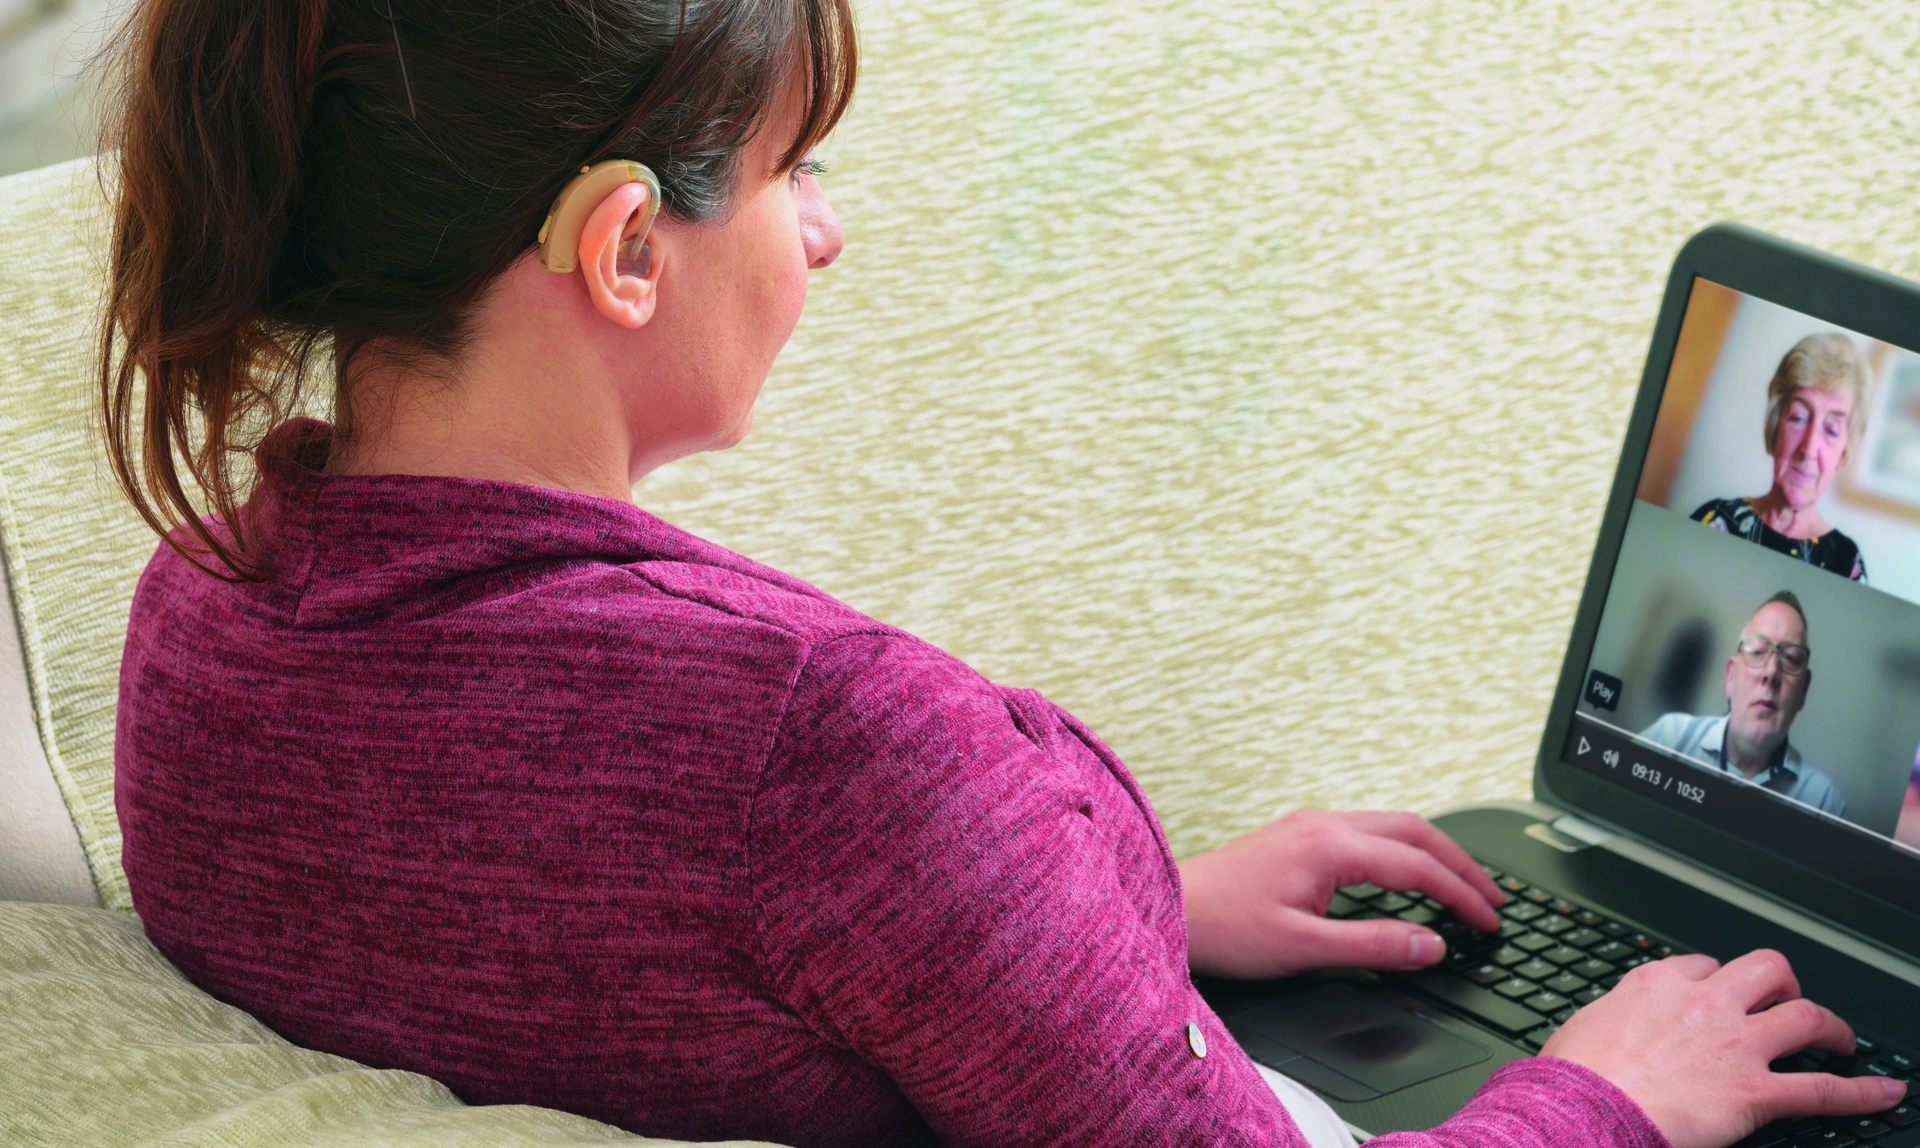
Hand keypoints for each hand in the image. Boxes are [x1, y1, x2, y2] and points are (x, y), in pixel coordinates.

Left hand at [1178, 810, 1503, 978]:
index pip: (1418, 867)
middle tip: (1492, 899)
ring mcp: (1310, 826)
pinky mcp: (1298, 835)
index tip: (1489, 923)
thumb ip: (1374, 944)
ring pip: (1392, 826)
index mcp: (1331, 847)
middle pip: (1415, 831)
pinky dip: (1403, 850)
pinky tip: (1407, 873)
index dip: (1461, 896)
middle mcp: (1323, 825)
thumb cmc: (1225, 928)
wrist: (1172, 908)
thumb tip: (1431, 944)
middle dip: (1460, 864)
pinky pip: (1368, 831)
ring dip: (1433, 852)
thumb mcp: (1304, 947)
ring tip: (1463, 885)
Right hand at [1542, 950, 1903, 1147]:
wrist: (1584, 1108)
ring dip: (1830, 1025)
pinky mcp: (1756, 1092)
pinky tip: (1887, 1092)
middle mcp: (1704, 1004)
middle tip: (1786, 1001)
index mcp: (1657, 986)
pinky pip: (1823, 1089)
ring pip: (1804, 1015)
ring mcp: (1735, 1045)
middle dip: (1783, 984)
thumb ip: (1613, 1019)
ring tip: (1839, 1038)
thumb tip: (1611, 1029)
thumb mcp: (1584, 1028)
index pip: (1704, 965)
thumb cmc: (1574, 1077)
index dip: (1718, 979)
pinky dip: (1862, 1092)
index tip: (1720, 993)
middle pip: (1765, 969)